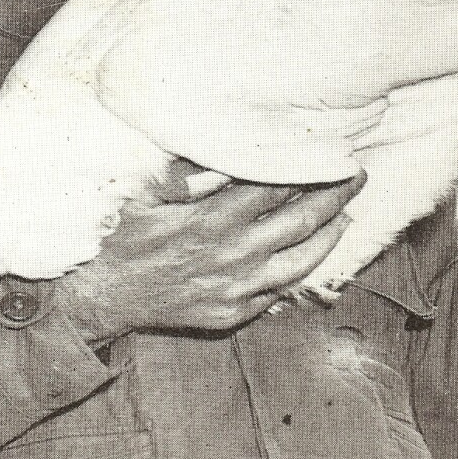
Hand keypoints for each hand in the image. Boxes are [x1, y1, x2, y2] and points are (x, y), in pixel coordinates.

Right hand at [57, 170, 364, 342]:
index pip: (275, 189)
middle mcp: (233, 257)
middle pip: (299, 222)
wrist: (101, 296)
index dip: (308, 169)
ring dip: (328, 237)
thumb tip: (219, 144)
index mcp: (213, 220)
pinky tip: (309, 257)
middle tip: (357, 177)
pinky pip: (277, 292)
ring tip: (347, 217)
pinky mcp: (230, 314)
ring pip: (299, 262)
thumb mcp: (145, 190)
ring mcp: (236, 290)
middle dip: (333, 197)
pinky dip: (299, 272)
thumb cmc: (119, 236)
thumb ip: (186, 169)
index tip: (330, 153)